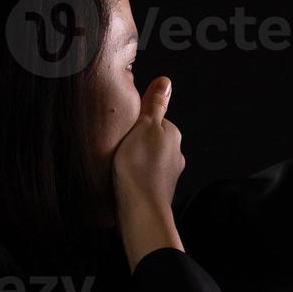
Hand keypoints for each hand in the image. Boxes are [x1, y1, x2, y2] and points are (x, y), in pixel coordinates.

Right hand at [111, 76, 185, 269]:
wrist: (141, 210)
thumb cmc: (139, 167)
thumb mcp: (145, 126)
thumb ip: (154, 105)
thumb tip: (165, 81)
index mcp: (172, 134)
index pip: (154, 118)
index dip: (136, 121)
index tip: (123, 127)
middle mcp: (175, 154)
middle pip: (151, 139)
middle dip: (136, 141)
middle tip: (117, 146)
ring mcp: (168, 175)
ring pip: (147, 159)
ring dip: (134, 160)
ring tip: (117, 165)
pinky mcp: (157, 191)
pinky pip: (143, 177)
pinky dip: (134, 177)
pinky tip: (122, 180)